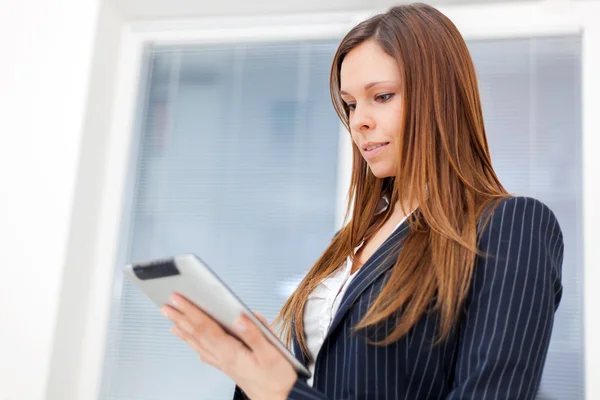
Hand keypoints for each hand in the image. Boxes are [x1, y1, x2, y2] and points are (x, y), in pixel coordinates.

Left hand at [161, 293, 296, 399]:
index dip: (191, 312)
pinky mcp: (228, 367)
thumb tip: (240, 318)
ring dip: (184, 330)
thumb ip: (255, 334)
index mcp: (231, 352)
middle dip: (181, 318)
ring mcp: (224, 363)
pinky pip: (205, 353)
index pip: (205, 328)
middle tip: (167, 306)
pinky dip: (194, 345)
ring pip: (198, 344)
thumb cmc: (277, 379)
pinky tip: (191, 343)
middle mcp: (223, 358)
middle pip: (197, 334)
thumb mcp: (272, 353)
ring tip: (172, 321)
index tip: (179, 300)